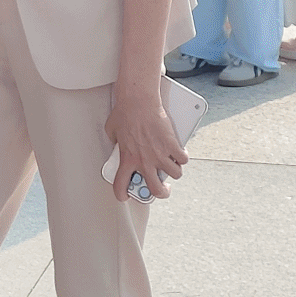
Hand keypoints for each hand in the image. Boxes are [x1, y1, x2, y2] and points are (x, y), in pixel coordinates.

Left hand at [104, 86, 186, 201]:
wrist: (138, 101)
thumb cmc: (124, 113)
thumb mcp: (112, 131)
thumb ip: (116, 144)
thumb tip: (118, 145)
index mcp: (127, 159)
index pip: (121, 185)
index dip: (122, 194)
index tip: (125, 195)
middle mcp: (144, 161)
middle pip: (156, 189)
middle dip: (161, 192)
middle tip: (163, 188)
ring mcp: (160, 154)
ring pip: (175, 174)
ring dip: (174, 170)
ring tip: (171, 164)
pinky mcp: (172, 145)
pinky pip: (183, 159)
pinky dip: (182, 157)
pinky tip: (179, 152)